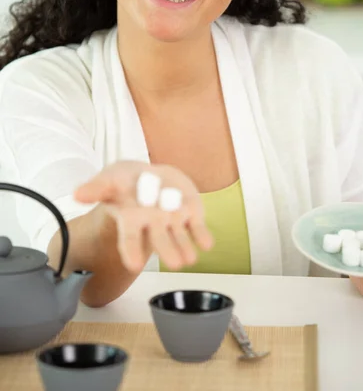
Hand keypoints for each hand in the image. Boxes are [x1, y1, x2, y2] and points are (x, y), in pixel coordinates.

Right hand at [73, 161, 213, 273]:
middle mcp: (153, 224)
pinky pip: (197, 227)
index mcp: (131, 219)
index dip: (132, 251)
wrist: (149, 177)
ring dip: (185, 246)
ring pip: (180, 237)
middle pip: (159, 239)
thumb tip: (77, 194)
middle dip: (168, 250)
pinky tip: (207, 244)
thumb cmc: (126, 182)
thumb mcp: (110, 178)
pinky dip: (202, 235)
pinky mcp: (190, 215)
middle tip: (176, 264)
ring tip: (190, 259)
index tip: (135, 264)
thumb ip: (97, 188)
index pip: (129, 238)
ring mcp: (173, 221)